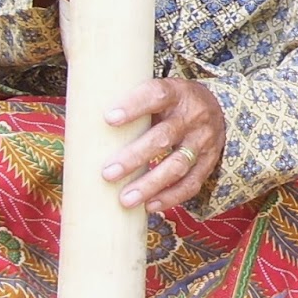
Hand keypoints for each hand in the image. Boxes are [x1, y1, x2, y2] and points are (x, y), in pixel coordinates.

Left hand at [100, 78, 225, 215]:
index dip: (134, 105)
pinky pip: (192, 183)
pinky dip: (171, 197)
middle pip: (164, 136)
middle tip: (107, 173)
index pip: (157, 94)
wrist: (216, 107)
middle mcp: (193, 116)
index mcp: (177, 92)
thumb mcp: (159, 91)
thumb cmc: (171, 102)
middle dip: (134, 157)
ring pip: (178, 164)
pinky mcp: (209, 162)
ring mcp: (203, 141)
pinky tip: (150, 206)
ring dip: (151, 184)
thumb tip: (80, 107)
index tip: (108, 119)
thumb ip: (130, 100)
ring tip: (125, 199)